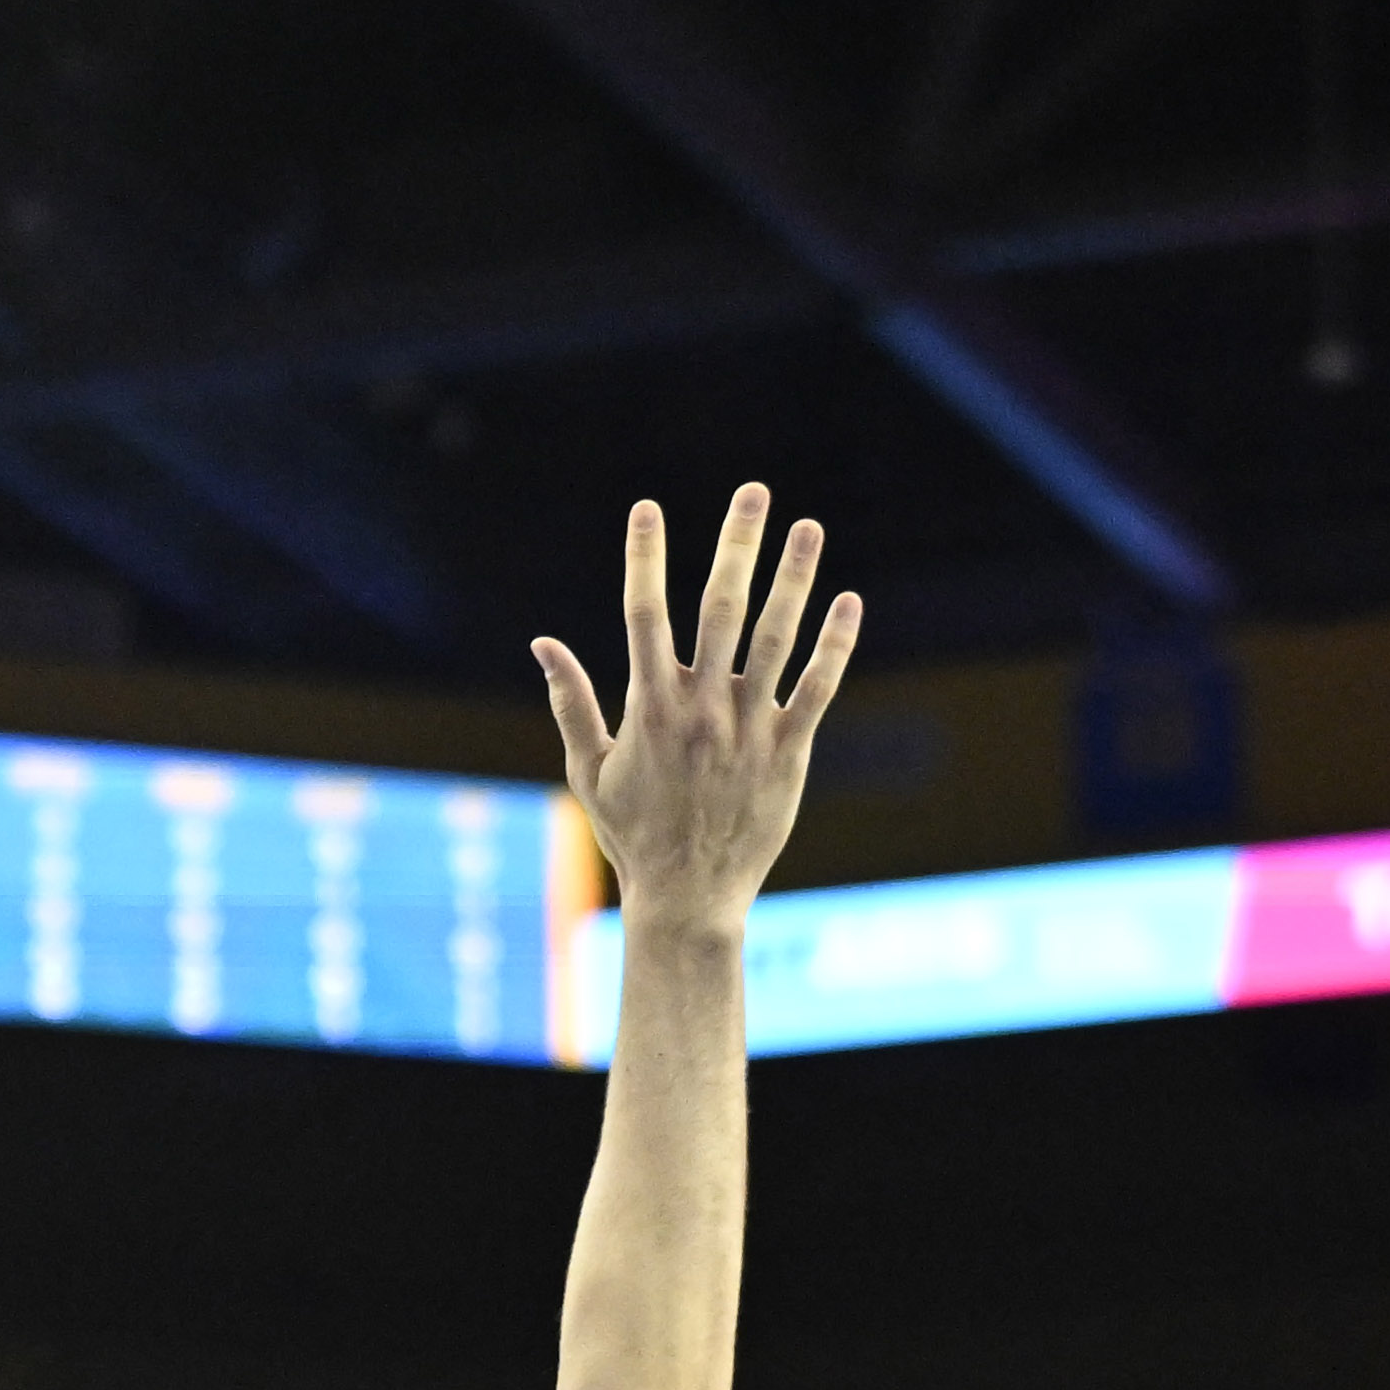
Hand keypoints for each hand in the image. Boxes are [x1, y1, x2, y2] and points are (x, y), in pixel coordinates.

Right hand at [534, 485, 860, 930]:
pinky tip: (848, 602)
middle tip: (753, 491)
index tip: (648, 508)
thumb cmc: (633, 834)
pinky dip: (835, 644)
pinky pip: (818, 688)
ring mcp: (749, 727)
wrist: (688, 897)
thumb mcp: (588, 769)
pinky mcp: (789, 752)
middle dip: (736, 544)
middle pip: (720, 607)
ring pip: (776, 637)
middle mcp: (702, 707)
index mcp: (649, 706)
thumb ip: (570, 701)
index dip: (645, 556)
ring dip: (795, 577)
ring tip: (808, 527)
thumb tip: (542, 643)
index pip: (644, 613)